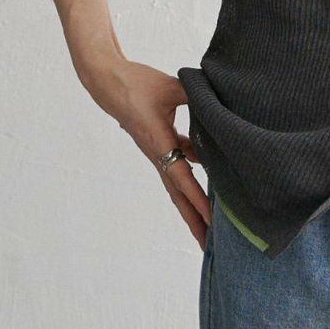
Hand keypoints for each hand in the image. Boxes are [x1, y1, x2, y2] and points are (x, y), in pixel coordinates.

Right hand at [97, 57, 212, 249]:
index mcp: (159, 143)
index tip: (211, 219)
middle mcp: (158, 155)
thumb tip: (221, 104)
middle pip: (178, 195)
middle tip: (209, 246)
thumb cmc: (137, 84)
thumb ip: (198, 96)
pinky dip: (191, 185)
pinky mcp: (158, 148)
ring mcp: (157, 154)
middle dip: (194, 221)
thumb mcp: (172, 87)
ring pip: (178, 187)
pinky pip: (177, 171)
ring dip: (192, 209)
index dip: (198, 199)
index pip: (183, 177)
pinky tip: (209, 192)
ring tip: (208, 230)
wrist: (108, 82)